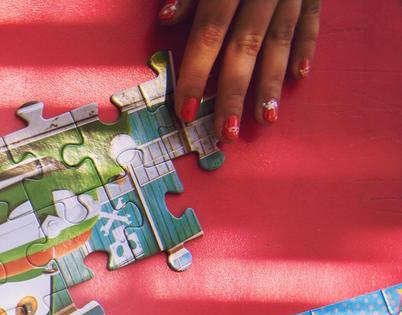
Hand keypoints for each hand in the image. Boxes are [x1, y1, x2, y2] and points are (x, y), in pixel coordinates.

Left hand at [160, 0, 318, 139]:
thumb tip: (167, 18)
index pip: (211, 34)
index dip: (197, 73)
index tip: (187, 111)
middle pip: (246, 47)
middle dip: (234, 92)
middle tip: (225, 132)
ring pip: (282, 41)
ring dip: (272, 83)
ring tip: (264, 119)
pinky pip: (311, 20)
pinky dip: (306, 47)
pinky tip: (300, 76)